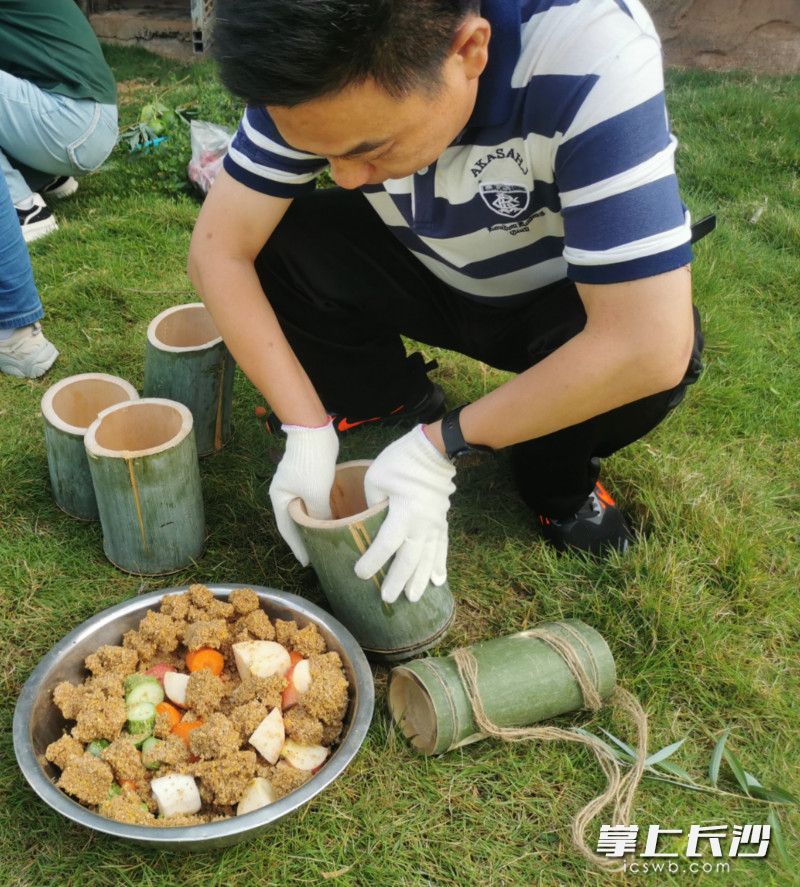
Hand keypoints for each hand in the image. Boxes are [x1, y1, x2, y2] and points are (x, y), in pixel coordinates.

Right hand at [268, 419, 338, 565]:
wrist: (313, 430)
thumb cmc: (311, 463)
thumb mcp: (315, 494)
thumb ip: (319, 515)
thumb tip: (326, 529)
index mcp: (279, 498)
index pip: (286, 529)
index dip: (297, 547)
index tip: (307, 563)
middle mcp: (284, 492)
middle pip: (295, 519)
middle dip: (306, 536)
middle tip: (319, 553)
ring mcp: (295, 483)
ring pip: (306, 509)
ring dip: (315, 522)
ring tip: (327, 538)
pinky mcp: (308, 475)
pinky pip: (313, 498)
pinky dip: (321, 509)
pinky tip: (333, 516)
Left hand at [354, 425, 455, 603]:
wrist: (433, 450)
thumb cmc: (400, 462)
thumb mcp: (376, 479)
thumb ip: (372, 506)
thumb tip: (368, 524)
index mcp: (404, 511)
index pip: (387, 543)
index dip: (374, 561)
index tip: (360, 574)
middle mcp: (423, 522)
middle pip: (410, 558)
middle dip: (398, 580)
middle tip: (388, 599)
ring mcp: (436, 523)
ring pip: (429, 558)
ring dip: (420, 579)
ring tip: (413, 598)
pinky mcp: (443, 521)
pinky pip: (443, 548)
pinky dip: (440, 565)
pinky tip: (439, 581)